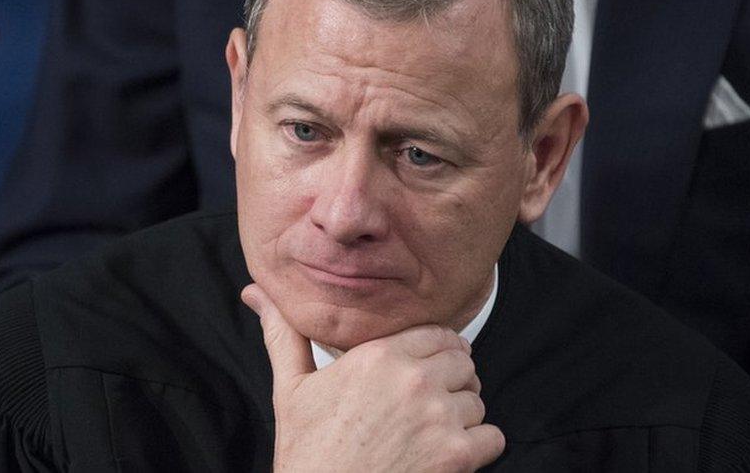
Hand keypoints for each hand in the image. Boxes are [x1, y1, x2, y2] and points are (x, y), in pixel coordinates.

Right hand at [242, 284, 504, 472]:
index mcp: (378, 356)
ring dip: (462, 415)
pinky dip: (478, 447)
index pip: (438, 333)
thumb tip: (256, 293)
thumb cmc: (306, 454)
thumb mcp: (290, 389)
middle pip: (464, 362)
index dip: (436, 351)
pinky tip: (447, 455)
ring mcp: (438, 419)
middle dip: (451, 380)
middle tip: (428, 403)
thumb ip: (283, 334)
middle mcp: (414, 381)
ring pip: (477, 399)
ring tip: (430, 431)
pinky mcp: (456, 457)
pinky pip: (493, 437)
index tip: (426, 368)